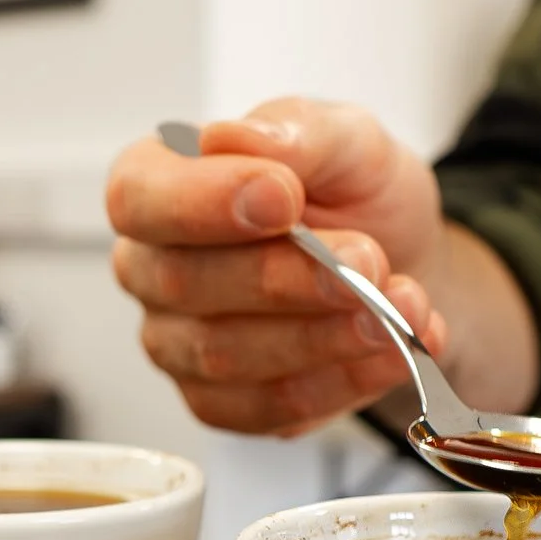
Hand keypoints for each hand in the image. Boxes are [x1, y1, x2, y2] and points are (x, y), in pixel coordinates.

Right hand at [106, 97, 452, 435]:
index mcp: (157, 185)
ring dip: (324, 335)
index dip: (202, 203)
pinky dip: (342, 381)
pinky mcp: (223, 403)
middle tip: (366, 262)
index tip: (282, 198)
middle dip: (286, 277)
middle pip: (186, 283)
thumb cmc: (351, 194)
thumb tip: (234, 138)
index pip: (138, 197)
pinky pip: (266, 407)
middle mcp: (152, 268)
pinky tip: (395, 352)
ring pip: (227, 355)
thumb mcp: (348, 139)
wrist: (400, 259)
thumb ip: (297, 132)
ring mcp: (179, 344)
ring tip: (401, 309)